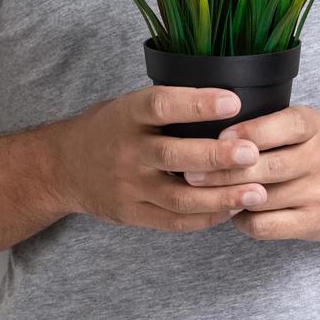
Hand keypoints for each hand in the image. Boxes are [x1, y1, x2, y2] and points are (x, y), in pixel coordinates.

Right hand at [53, 85, 268, 232]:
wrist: (63, 167)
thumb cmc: (110, 129)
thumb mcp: (128, 105)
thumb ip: (168, 106)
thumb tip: (229, 99)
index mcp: (126, 115)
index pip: (161, 105)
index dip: (197, 104)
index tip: (233, 102)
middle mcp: (126, 151)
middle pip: (173, 155)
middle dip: (216, 156)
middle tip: (252, 154)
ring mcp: (127, 186)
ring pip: (178, 196)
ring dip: (220, 196)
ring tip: (256, 192)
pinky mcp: (131, 214)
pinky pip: (173, 221)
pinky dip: (205, 218)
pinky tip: (232, 209)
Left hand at [181, 105, 319, 241]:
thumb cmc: (307, 150)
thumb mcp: (295, 124)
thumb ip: (260, 124)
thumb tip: (203, 132)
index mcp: (312, 125)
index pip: (284, 126)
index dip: (249, 133)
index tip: (220, 137)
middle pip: (265, 167)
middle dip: (224, 171)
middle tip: (191, 173)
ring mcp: (319, 193)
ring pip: (260, 199)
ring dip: (227, 197)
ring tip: (204, 193)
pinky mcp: (313, 222)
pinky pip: (265, 225)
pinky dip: (241, 219)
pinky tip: (233, 211)